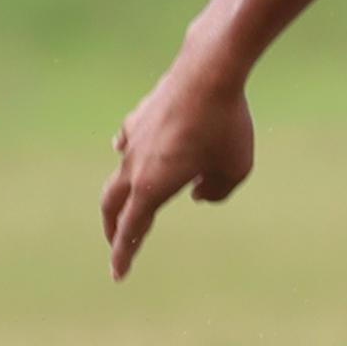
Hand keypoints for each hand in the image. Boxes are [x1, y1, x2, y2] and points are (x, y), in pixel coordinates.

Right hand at [100, 68, 255, 276]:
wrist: (209, 71)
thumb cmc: (226, 125)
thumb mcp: (235, 169)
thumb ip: (216, 192)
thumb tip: (197, 193)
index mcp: (152, 186)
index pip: (131, 229)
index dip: (124, 254)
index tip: (118, 274)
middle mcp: (134, 164)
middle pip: (112, 204)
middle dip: (112, 228)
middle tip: (115, 243)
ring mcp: (133, 137)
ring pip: (119, 171)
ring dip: (121, 192)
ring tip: (123, 203)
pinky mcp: (139, 114)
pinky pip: (127, 142)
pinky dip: (127, 155)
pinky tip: (127, 151)